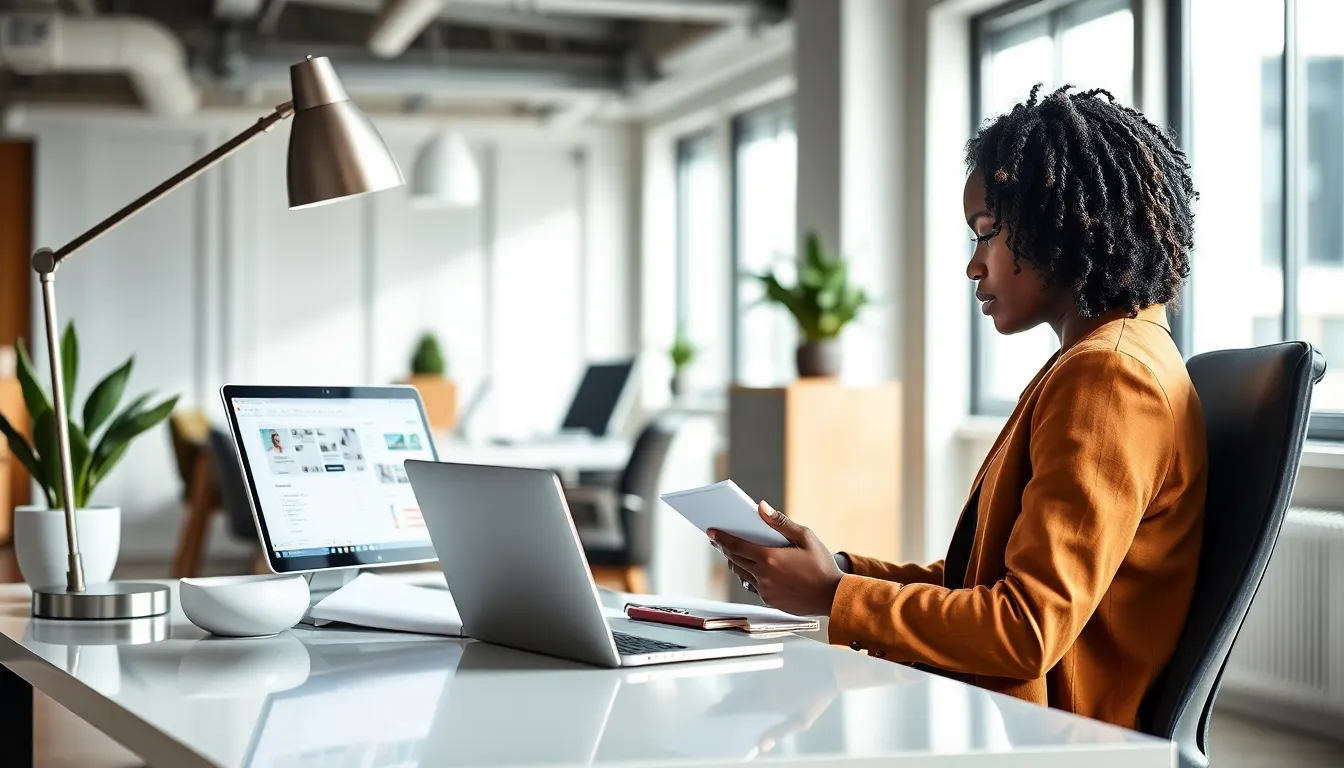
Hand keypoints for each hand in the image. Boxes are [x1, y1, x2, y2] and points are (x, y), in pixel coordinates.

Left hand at [708, 502, 842, 616]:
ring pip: (742, 574)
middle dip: (725, 549)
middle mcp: (763, 576)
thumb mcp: (805, 537)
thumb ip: (780, 522)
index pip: (736, 546)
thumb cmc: (821, 564)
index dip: (721, 538)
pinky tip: (753, 568)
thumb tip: (761, 507)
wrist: (833, 596)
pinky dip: (749, 575)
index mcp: (769, 558)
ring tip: (734, 553)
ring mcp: (765, 591)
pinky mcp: (770, 601)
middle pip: (735, 560)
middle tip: (718, 540)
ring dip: (735, 563)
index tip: (710, 532)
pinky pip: (752, 586)